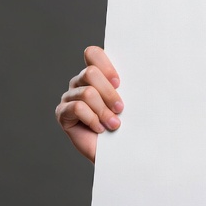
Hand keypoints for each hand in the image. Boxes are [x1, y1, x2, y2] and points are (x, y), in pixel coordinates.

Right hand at [55, 46, 122, 161]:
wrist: (118, 152)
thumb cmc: (127, 125)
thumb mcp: (130, 102)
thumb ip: (127, 86)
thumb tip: (142, 67)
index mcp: (96, 74)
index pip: (93, 54)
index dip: (106, 66)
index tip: (120, 83)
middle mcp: (79, 82)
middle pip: (90, 73)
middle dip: (109, 93)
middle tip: (121, 109)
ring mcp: (69, 97)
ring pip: (87, 93)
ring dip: (104, 111)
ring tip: (114, 124)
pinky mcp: (62, 113)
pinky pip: (77, 108)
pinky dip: (92, 119)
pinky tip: (99, 129)